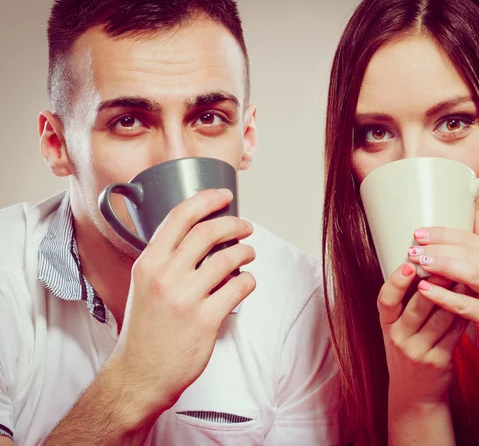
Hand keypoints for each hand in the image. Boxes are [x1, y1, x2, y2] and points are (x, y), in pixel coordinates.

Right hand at [106, 188, 255, 414]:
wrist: (140, 373)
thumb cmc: (146, 328)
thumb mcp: (144, 285)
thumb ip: (166, 259)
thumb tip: (200, 235)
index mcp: (148, 263)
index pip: (179, 217)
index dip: (206, 200)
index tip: (225, 195)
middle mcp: (164, 276)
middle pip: (208, 232)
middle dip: (234, 224)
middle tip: (245, 227)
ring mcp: (185, 298)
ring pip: (228, 258)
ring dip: (246, 251)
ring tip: (249, 253)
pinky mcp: (205, 319)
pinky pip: (239, 287)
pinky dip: (249, 280)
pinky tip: (246, 283)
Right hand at [379, 266, 468, 406]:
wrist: (414, 391)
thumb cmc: (409, 347)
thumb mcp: (398, 325)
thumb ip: (406, 299)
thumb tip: (422, 261)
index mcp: (387, 324)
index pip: (385, 299)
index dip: (396, 282)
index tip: (408, 264)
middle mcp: (398, 337)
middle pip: (417, 305)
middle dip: (435, 281)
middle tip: (449, 260)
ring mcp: (417, 351)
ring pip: (440, 317)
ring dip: (455, 294)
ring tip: (467, 274)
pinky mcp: (438, 361)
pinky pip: (454, 332)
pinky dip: (464, 313)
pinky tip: (473, 299)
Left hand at [408, 207, 478, 369]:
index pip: (470, 238)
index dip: (443, 233)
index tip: (418, 233)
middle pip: (469, 252)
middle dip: (438, 248)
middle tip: (413, 248)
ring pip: (471, 274)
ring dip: (442, 265)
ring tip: (419, 262)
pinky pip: (466, 305)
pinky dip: (444, 296)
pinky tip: (424, 290)